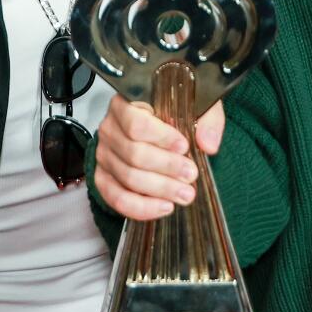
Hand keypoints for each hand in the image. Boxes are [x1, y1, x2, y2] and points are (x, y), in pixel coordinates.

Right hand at [93, 97, 224, 220]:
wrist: (160, 128)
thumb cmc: (175, 113)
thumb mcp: (196, 104)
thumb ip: (207, 119)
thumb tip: (208, 144)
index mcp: (125, 104)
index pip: (136, 124)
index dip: (161, 137)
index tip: (184, 146)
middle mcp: (109, 129)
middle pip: (133, 154)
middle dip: (167, 168)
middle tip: (191, 175)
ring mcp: (104, 155)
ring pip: (128, 178)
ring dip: (160, 189)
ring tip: (185, 194)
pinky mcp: (104, 178)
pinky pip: (117, 198)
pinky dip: (141, 207)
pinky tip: (164, 207)